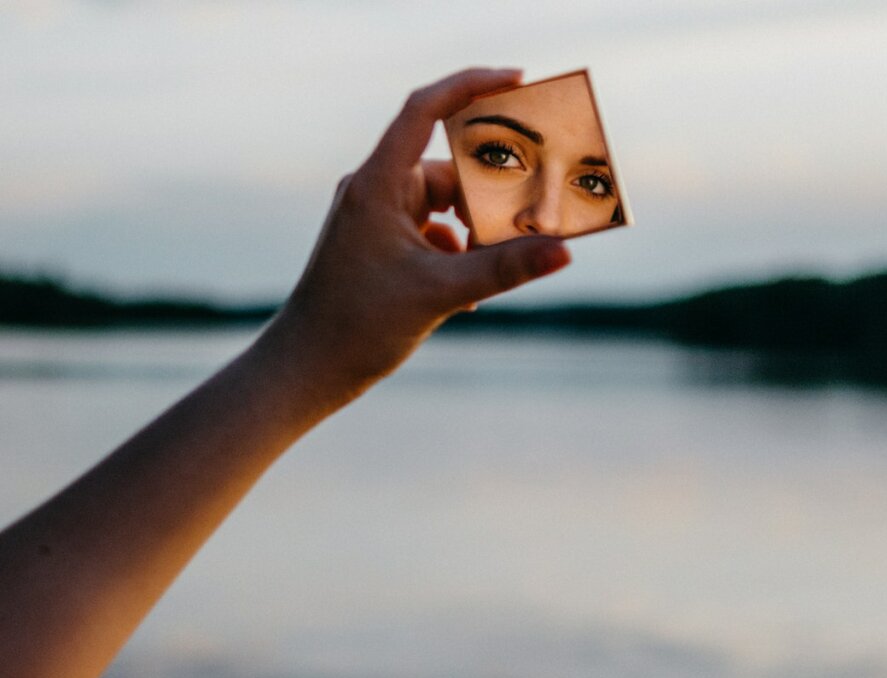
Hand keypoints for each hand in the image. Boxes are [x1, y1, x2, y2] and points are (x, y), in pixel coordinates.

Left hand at [264, 68, 571, 411]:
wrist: (306, 369)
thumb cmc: (356, 326)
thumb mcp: (440, 293)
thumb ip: (503, 268)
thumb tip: (562, 251)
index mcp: (379, 184)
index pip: (425, 110)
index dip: (472, 86)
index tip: (519, 81)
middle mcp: (376, 191)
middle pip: (449, 169)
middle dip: (491, 193)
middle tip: (532, 213)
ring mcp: (377, 218)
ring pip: (444, 206)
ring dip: (474, 233)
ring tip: (500, 265)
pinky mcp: (381, 245)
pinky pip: (432, 233)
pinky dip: (456, 255)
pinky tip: (468, 295)